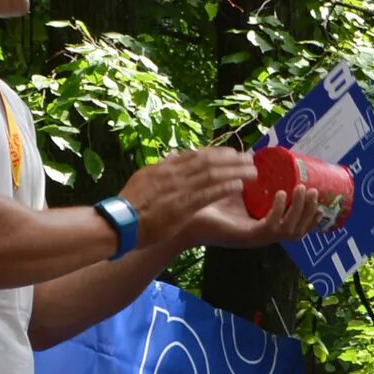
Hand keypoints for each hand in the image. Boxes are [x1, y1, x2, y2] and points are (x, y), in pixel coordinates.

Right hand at [117, 146, 256, 241]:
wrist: (121, 221)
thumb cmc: (130, 204)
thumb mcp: (144, 177)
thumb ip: (161, 167)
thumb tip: (173, 156)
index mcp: (165, 167)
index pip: (196, 155)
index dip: (217, 152)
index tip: (231, 152)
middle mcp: (174, 174)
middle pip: (209, 161)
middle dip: (231, 158)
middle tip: (249, 158)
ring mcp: (179, 189)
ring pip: (213, 174)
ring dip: (235, 171)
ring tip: (252, 170)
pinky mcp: (183, 206)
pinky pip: (209, 193)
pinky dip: (225, 187)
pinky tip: (239, 185)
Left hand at [167, 182, 336, 251]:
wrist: (180, 213)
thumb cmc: (202, 200)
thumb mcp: (230, 185)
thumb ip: (242, 174)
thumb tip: (252, 153)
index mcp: (262, 225)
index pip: (295, 226)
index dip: (310, 215)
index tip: (319, 195)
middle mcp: (262, 234)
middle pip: (298, 231)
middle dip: (310, 212)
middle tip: (313, 191)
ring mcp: (255, 237)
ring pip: (290, 231)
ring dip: (300, 210)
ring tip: (302, 190)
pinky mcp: (247, 236)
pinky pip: (271, 228)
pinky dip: (280, 211)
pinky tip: (282, 195)